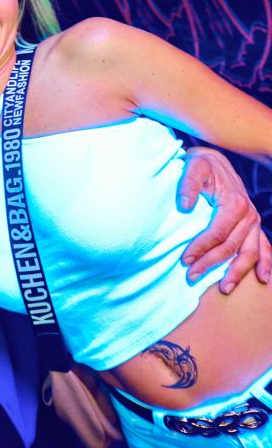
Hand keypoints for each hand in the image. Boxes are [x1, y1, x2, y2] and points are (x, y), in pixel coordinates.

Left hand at [178, 146, 270, 292]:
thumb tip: (184, 206)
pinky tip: (263, 278)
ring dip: (237, 272)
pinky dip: (265, 263)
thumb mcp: (193, 167)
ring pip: (249, 252)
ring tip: (224, 288)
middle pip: (231, 247)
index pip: (217, 234)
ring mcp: (254, 221)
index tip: (184, 260)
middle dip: (211, 264)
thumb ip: (187, 184)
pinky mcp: (254, 224)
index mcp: (234, 203)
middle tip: (192, 277)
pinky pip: (264, 247)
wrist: (214, 159)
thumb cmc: (201, 164)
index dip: (200, 248)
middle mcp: (248, 215)